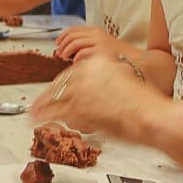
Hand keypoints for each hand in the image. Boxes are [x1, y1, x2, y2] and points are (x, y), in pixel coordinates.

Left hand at [30, 52, 156, 141]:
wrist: (151, 114)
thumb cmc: (144, 104)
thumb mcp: (123, 81)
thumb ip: (105, 82)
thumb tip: (94, 93)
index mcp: (97, 63)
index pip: (71, 73)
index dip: (59, 86)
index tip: (53, 91)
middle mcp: (86, 71)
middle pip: (59, 84)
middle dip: (46, 96)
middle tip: (36, 104)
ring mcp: (81, 88)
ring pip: (54, 97)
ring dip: (41, 107)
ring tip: (31, 114)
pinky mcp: (78, 106)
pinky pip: (55, 111)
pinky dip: (42, 116)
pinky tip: (34, 120)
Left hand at [54, 25, 122, 63]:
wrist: (134, 60)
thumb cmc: (116, 55)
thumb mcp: (101, 44)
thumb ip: (87, 43)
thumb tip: (69, 49)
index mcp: (95, 30)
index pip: (73, 29)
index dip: (63, 35)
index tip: (57, 43)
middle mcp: (96, 34)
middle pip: (72, 35)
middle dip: (63, 44)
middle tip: (59, 53)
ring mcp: (99, 42)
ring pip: (75, 43)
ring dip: (66, 50)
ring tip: (64, 57)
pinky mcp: (101, 51)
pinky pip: (83, 53)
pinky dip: (76, 57)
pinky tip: (75, 62)